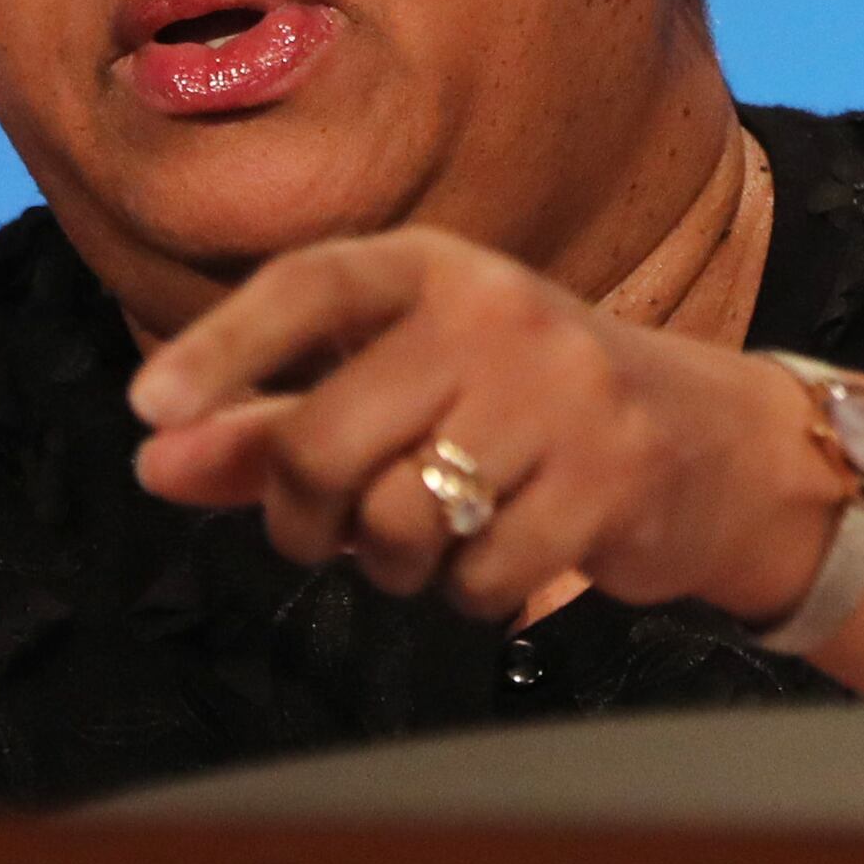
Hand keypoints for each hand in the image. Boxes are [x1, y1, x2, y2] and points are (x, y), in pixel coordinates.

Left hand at [125, 227, 843, 621]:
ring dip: (394, 562)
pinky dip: (471, 593)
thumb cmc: (521, 414)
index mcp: (432, 270)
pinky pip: (479, 576)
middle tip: (330, 531)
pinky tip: (507, 554)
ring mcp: (561, 390)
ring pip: (399, 519)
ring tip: (434, 535)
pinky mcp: (612, 475)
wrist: (712, 446)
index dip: (223, 349)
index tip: (151, 408)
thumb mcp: (400, 392)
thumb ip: (271, 427)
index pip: (309, 289)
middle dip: (304, 517)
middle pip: (327, 439)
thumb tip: (155, 461)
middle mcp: (494, 310)